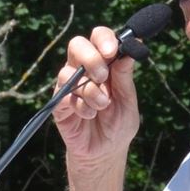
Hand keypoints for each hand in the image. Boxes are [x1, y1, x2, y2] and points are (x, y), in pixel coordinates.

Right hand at [51, 26, 140, 169]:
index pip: (99, 37)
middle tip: (103, 76)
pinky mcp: (59, 102)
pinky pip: (65, 95)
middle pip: (77, 45)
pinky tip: (89, 115)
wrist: (105, 153)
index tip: (113, 51)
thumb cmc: (118, 125)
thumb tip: (130, 51)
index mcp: (104, 63)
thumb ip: (125, 78)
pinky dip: (81, 105)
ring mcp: (69, 85)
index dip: (104, 39)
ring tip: (101, 106)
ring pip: (69, 72)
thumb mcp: (128, 102)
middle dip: (91, 58)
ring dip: (89, 89)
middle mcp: (84, 69)